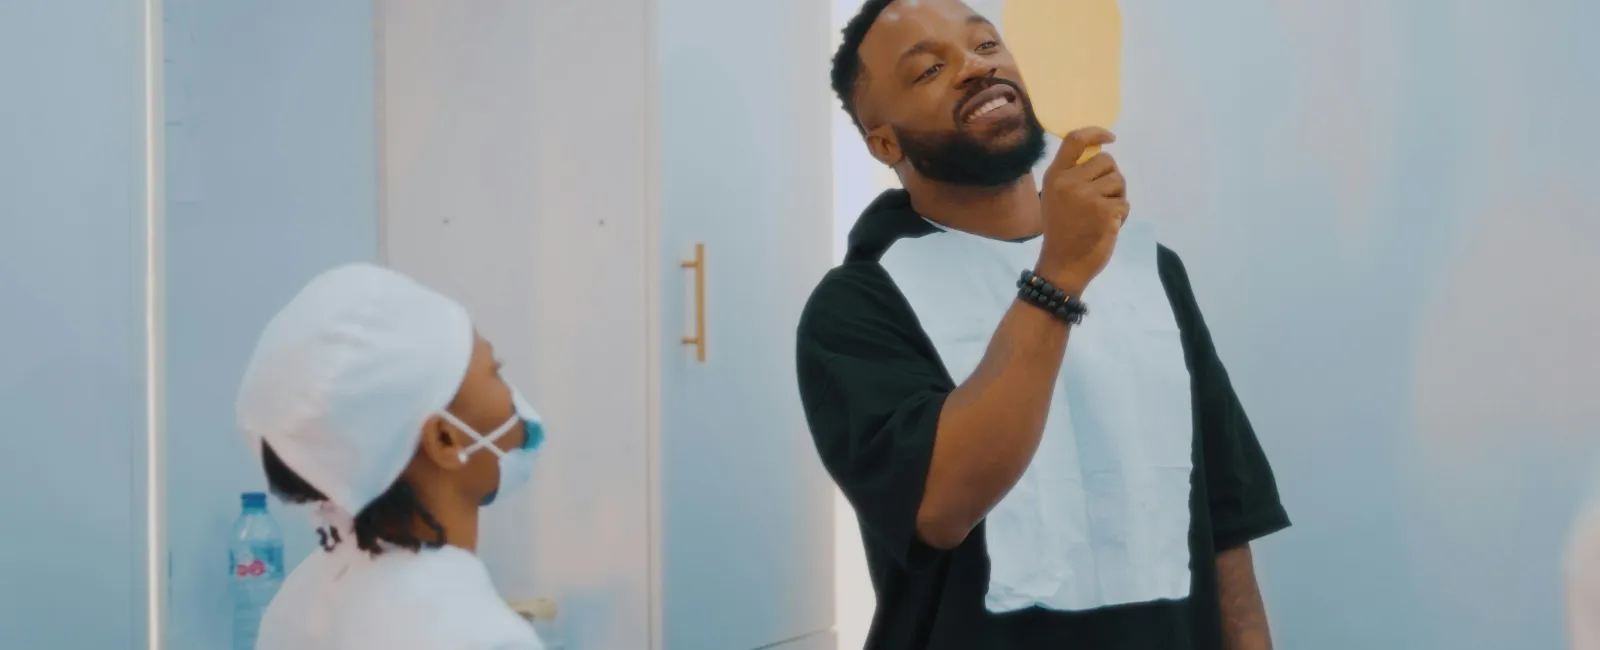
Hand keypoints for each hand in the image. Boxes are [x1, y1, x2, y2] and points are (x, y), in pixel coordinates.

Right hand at [1036, 127, 1128, 295]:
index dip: (1096, 132)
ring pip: (1118, 180)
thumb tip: (1099, 154)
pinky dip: (1121, 215)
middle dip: (1110, 177)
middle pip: (1106, 160)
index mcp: (1055, 175)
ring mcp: (1088, 196)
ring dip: (1117, 196)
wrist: (1062, 265)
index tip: (1110, 138)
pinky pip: (1125, 203)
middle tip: (1102, 198)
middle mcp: (1069, 181)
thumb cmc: (1061, 231)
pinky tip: (1107, 226)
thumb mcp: (1055, 197)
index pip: (1075, 140)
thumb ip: (1071, 175)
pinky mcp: (1105, 211)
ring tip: (1103, 214)